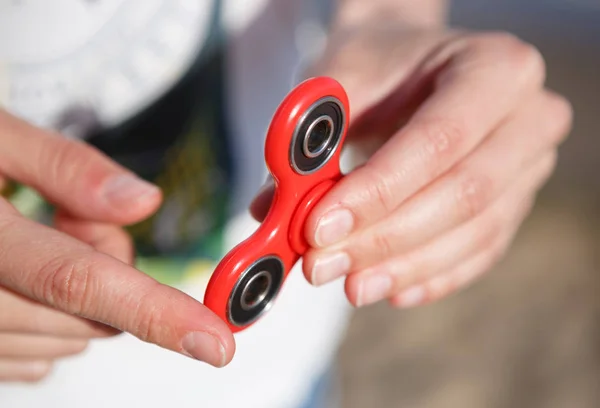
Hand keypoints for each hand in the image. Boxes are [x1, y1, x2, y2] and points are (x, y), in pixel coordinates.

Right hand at [0, 111, 233, 381]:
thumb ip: (64, 168)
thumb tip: (141, 204)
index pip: (80, 281)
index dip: (157, 314)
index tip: (214, 342)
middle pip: (80, 315)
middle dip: (106, 272)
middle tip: (70, 217)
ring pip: (58, 340)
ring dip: (74, 297)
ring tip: (34, 238)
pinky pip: (25, 356)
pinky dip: (48, 319)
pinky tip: (22, 277)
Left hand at [252, 27, 571, 307]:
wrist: (413, 63)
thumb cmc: (379, 64)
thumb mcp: (341, 79)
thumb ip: (310, 139)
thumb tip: (271, 210)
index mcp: (496, 67)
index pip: (437, 141)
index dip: (377, 192)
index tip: (318, 228)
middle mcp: (531, 116)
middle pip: (463, 194)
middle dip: (385, 239)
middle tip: (322, 265)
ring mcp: (532, 165)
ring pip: (475, 233)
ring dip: (405, 267)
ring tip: (349, 285)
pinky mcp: (517, 202)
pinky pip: (481, 251)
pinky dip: (432, 276)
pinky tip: (390, 290)